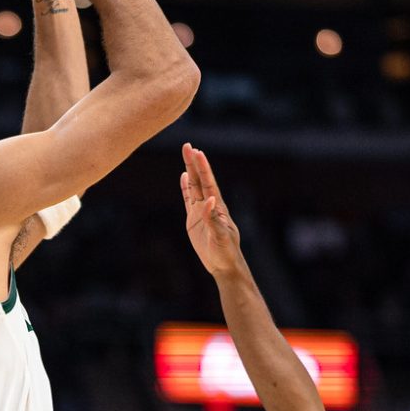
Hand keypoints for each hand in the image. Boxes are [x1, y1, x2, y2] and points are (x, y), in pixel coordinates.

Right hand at [180, 144, 244, 277]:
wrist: (223, 265)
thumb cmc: (226, 252)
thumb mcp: (221, 236)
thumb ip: (213, 219)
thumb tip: (209, 200)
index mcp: (218, 207)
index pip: (209, 183)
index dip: (203, 168)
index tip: (198, 153)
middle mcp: (210, 206)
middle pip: (200, 180)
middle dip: (194, 163)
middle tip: (188, 146)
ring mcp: (201, 212)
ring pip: (194, 187)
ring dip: (190, 171)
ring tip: (186, 154)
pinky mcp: (194, 220)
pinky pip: (188, 200)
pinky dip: (185, 188)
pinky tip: (183, 177)